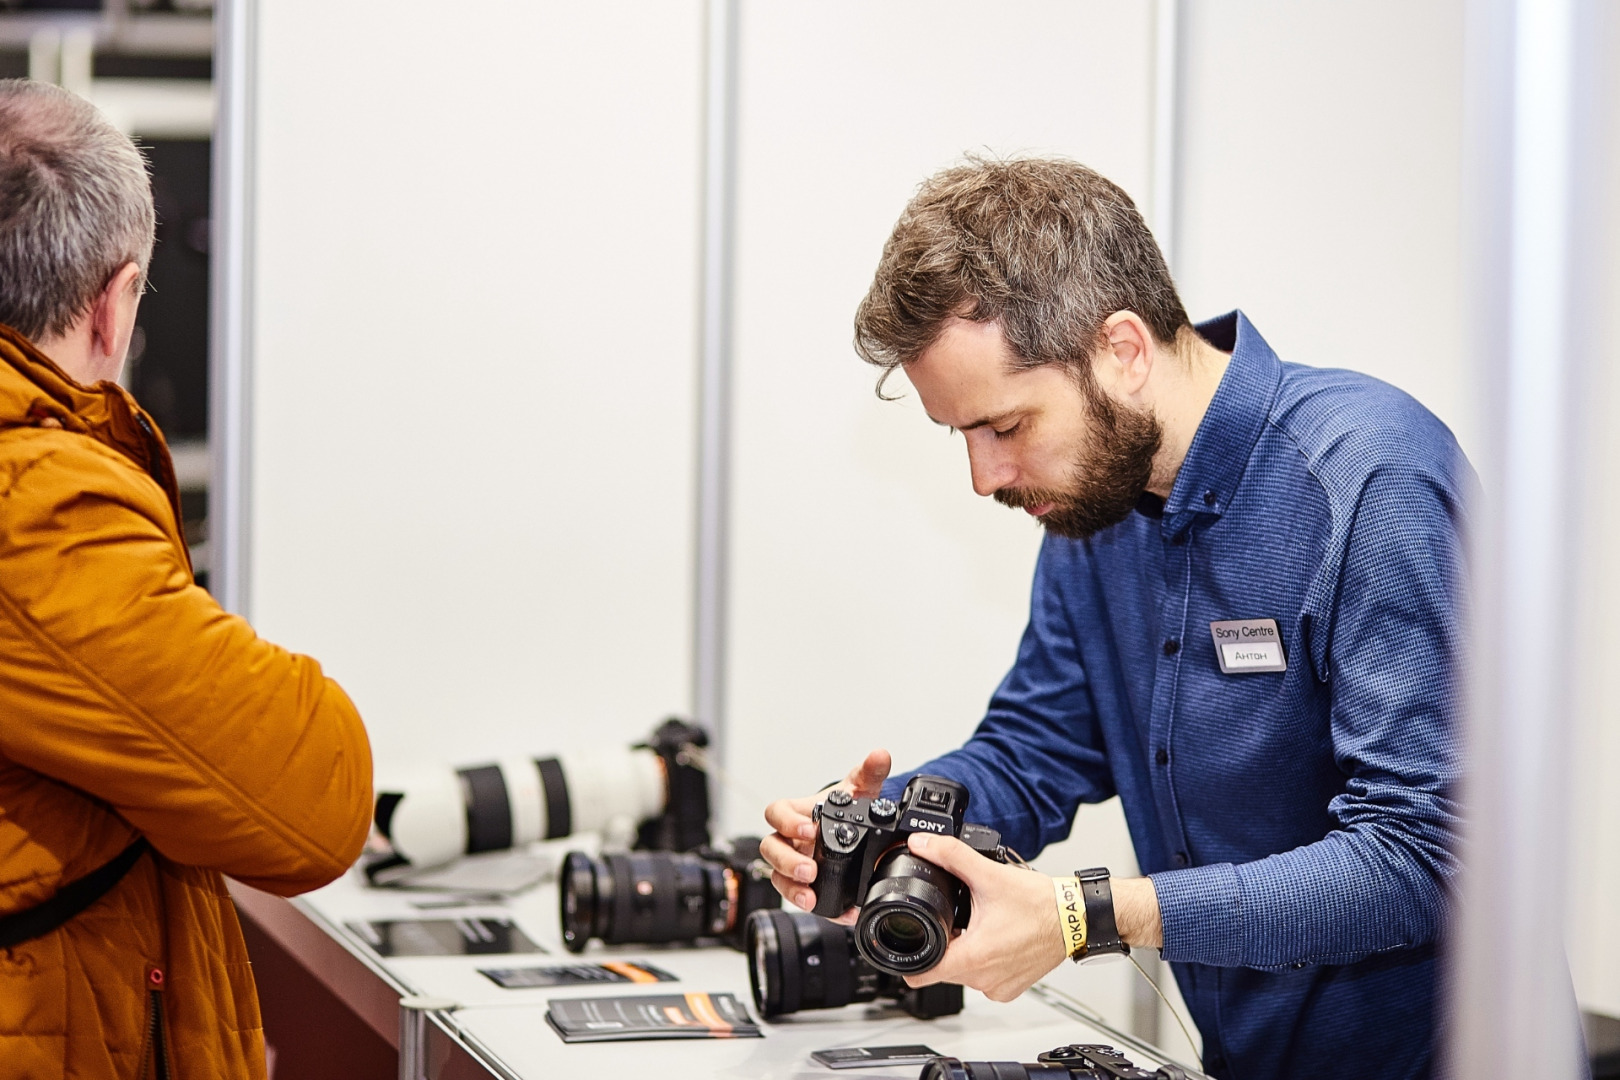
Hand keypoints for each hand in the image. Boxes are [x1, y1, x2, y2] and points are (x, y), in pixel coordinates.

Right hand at [759, 748, 890, 912]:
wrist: (856, 833)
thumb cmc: (845, 808)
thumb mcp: (858, 790)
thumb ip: (868, 772)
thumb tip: (880, 755)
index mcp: (797, 813)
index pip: (776, 813)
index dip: (786, 821)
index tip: (808, 830)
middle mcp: (790, 839)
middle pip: (771, 849)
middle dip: (787, 861)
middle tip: (809, 870)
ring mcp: (794, 863)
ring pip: (777, 876)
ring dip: (791, 887)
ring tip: (810, 896)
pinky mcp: (804, 885)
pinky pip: (799, 897)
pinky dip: (817, 906)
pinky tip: (837, 912)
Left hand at [899, 832, 1067, 1001]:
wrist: (1075, 919)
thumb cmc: (1040, 904)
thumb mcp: (988, 875)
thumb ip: (950, 855)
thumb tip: (922, 844)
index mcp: (973, 958)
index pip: (922, 974)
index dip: (909, 959)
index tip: (910, 942)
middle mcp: (984, 979)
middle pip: (942, 969)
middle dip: (944, 944)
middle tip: (961, 920)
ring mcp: (998, 987)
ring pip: (963, 974)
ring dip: (964, 952)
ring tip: (981, 927)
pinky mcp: (1010, 989)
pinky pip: (984, 979)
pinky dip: (984, 962)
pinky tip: (995, 940)